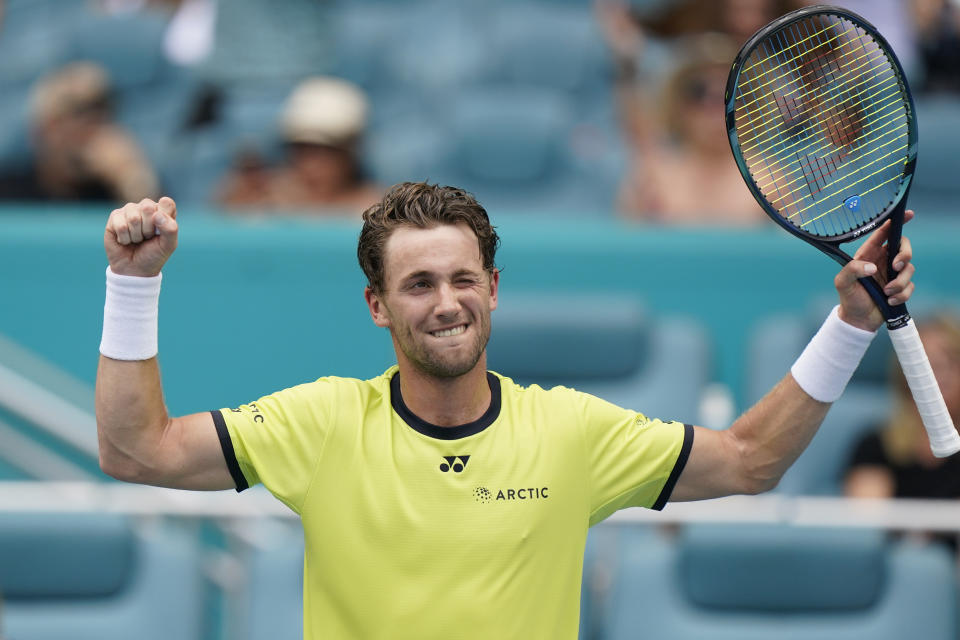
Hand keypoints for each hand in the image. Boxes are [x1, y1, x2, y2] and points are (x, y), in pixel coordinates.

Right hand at [104, 197, 178, 276]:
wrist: (134, 269)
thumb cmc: (153, 255)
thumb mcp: (169, 245)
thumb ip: (171, 229)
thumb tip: (157, 214)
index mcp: (163, 211)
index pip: (166, 203)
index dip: (163, 218)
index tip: (161, 232)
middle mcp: (146, 207)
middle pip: (148, 207)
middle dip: (148, 229)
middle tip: (147, 237)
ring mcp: (130, 210)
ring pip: (133, 217)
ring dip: (136, 235)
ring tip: (137, 240)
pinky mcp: (115, 217)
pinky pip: (120, 224)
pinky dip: (125, 238)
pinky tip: (125, 240)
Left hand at [834, 210, 915, 330]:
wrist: (858, 319)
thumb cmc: (849, 298)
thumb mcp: (843, 283)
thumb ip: (852, 270)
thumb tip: (872, 267)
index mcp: (868, 254)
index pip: (884, 233)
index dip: (896, 222)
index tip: (909, 214)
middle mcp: (883, 260)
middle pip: (904, 247)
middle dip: (904, 255)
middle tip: (896, 266)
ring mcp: (893, 274)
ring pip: (909, 269)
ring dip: (899, 282)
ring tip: (885, 292)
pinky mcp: (901, 287)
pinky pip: (910, 286)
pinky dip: (901, 294)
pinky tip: (888, 300)